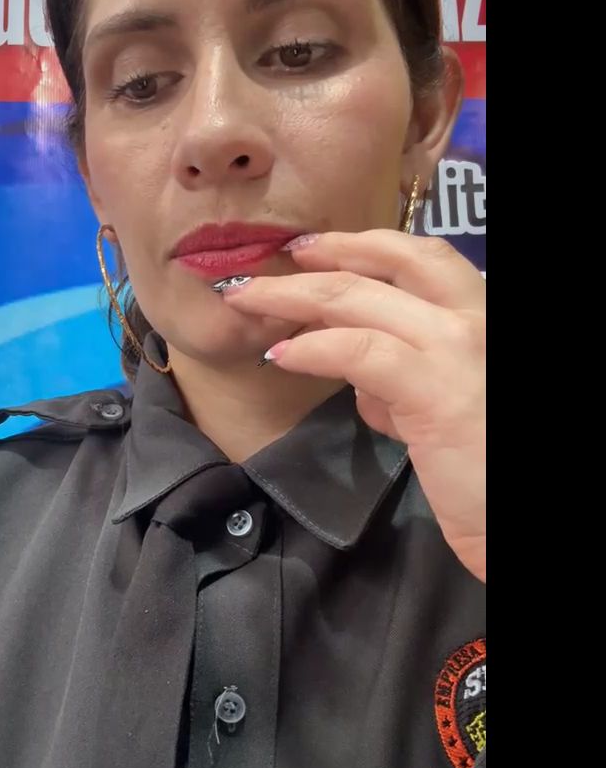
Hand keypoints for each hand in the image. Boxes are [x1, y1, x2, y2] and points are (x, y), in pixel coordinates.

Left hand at [223, 230, 485, 582]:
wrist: (519, 521)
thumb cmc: (492, 473)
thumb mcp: (449, 411)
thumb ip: (409, 386)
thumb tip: (365, 386)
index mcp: (485, 317)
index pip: (424, 258)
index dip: (364, 245)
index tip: (316, 249)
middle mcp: (480, 317)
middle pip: (388, 263)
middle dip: (322, 255)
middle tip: (273, 260)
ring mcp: (460, 347)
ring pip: (359, 300)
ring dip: (293, 295)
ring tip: (248, 301)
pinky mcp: (437, 390)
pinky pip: (358, 352)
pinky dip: (312, 348)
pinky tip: (281, 355)